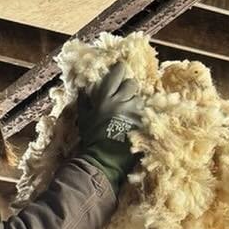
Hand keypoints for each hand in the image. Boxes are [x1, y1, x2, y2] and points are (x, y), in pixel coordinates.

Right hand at [75, 61, 144, 189]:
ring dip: (136, 102)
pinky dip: (142, 115)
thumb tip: (84, 87)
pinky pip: (145, 112)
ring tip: (130, 111)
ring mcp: (133, 112)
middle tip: (125, 95)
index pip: (116, 75)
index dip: (120, 69)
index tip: (121, 69)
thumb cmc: (91, 138)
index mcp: (105, 98)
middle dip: (129, 87)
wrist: (103, 159)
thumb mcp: (84, 118)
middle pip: (132, 84)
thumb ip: (84, 101)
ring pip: (140, 98)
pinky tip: (136, 121)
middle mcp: (120, 101)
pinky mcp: (142, 122)